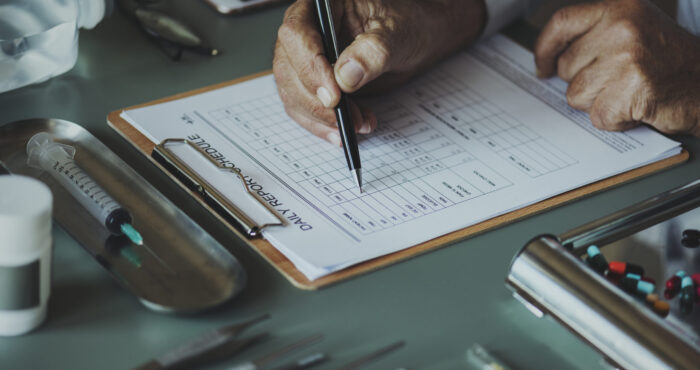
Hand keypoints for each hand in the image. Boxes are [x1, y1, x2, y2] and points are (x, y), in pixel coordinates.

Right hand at [273, 0, 485, 143]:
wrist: (413, 40)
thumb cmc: (405, 27)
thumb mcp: (398, 34)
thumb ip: (374, 51)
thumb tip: (345, 76)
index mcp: (321, 7)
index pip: (297, 34)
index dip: (310, 66)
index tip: (334, 96)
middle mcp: (305, 31)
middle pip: (289, 69)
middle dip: (318, 101)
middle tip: (348, 119)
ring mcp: (304, 59)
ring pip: (293, 94)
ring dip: (322, 118)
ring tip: (359, 124)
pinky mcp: (310, 84)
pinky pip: (304, 109)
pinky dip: (323, 125)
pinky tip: (347, 130)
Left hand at [535, 0, 699, 136]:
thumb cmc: (671, 62)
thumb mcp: (635, 30)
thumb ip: (595, 37)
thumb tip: (551, 60)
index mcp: (620, 8)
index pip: (562, 23)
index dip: (545, 48)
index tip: (542, 66)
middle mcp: (622, 27)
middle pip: (567, 67)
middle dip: (584, 82)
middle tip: (617, 81)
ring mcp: (626, 57)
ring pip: (577, 94)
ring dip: (599, 102)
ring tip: (629, 92)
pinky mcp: (631, 89)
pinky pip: (598, 115)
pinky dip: (615, 120)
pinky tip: (637, 107)